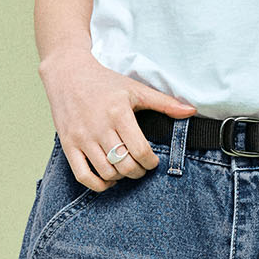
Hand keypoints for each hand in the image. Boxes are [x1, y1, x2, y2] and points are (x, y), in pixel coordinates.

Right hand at [39, 49, 196, 191]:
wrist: (68, 74)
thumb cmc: (105, 82)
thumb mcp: (136, 89)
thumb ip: (164, 103)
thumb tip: (191, 111)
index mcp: (118, 113)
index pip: (140, 150)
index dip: (151, 162)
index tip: (153, 161)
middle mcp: (99, 127)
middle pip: (124, 165)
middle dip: (138, 172)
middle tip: (141, 166)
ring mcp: (81, 138)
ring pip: (106, 172)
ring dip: (120, 177)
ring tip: (125, 168)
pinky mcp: (68, 145)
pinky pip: (83, 176)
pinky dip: (98, 185)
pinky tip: (108, 179)